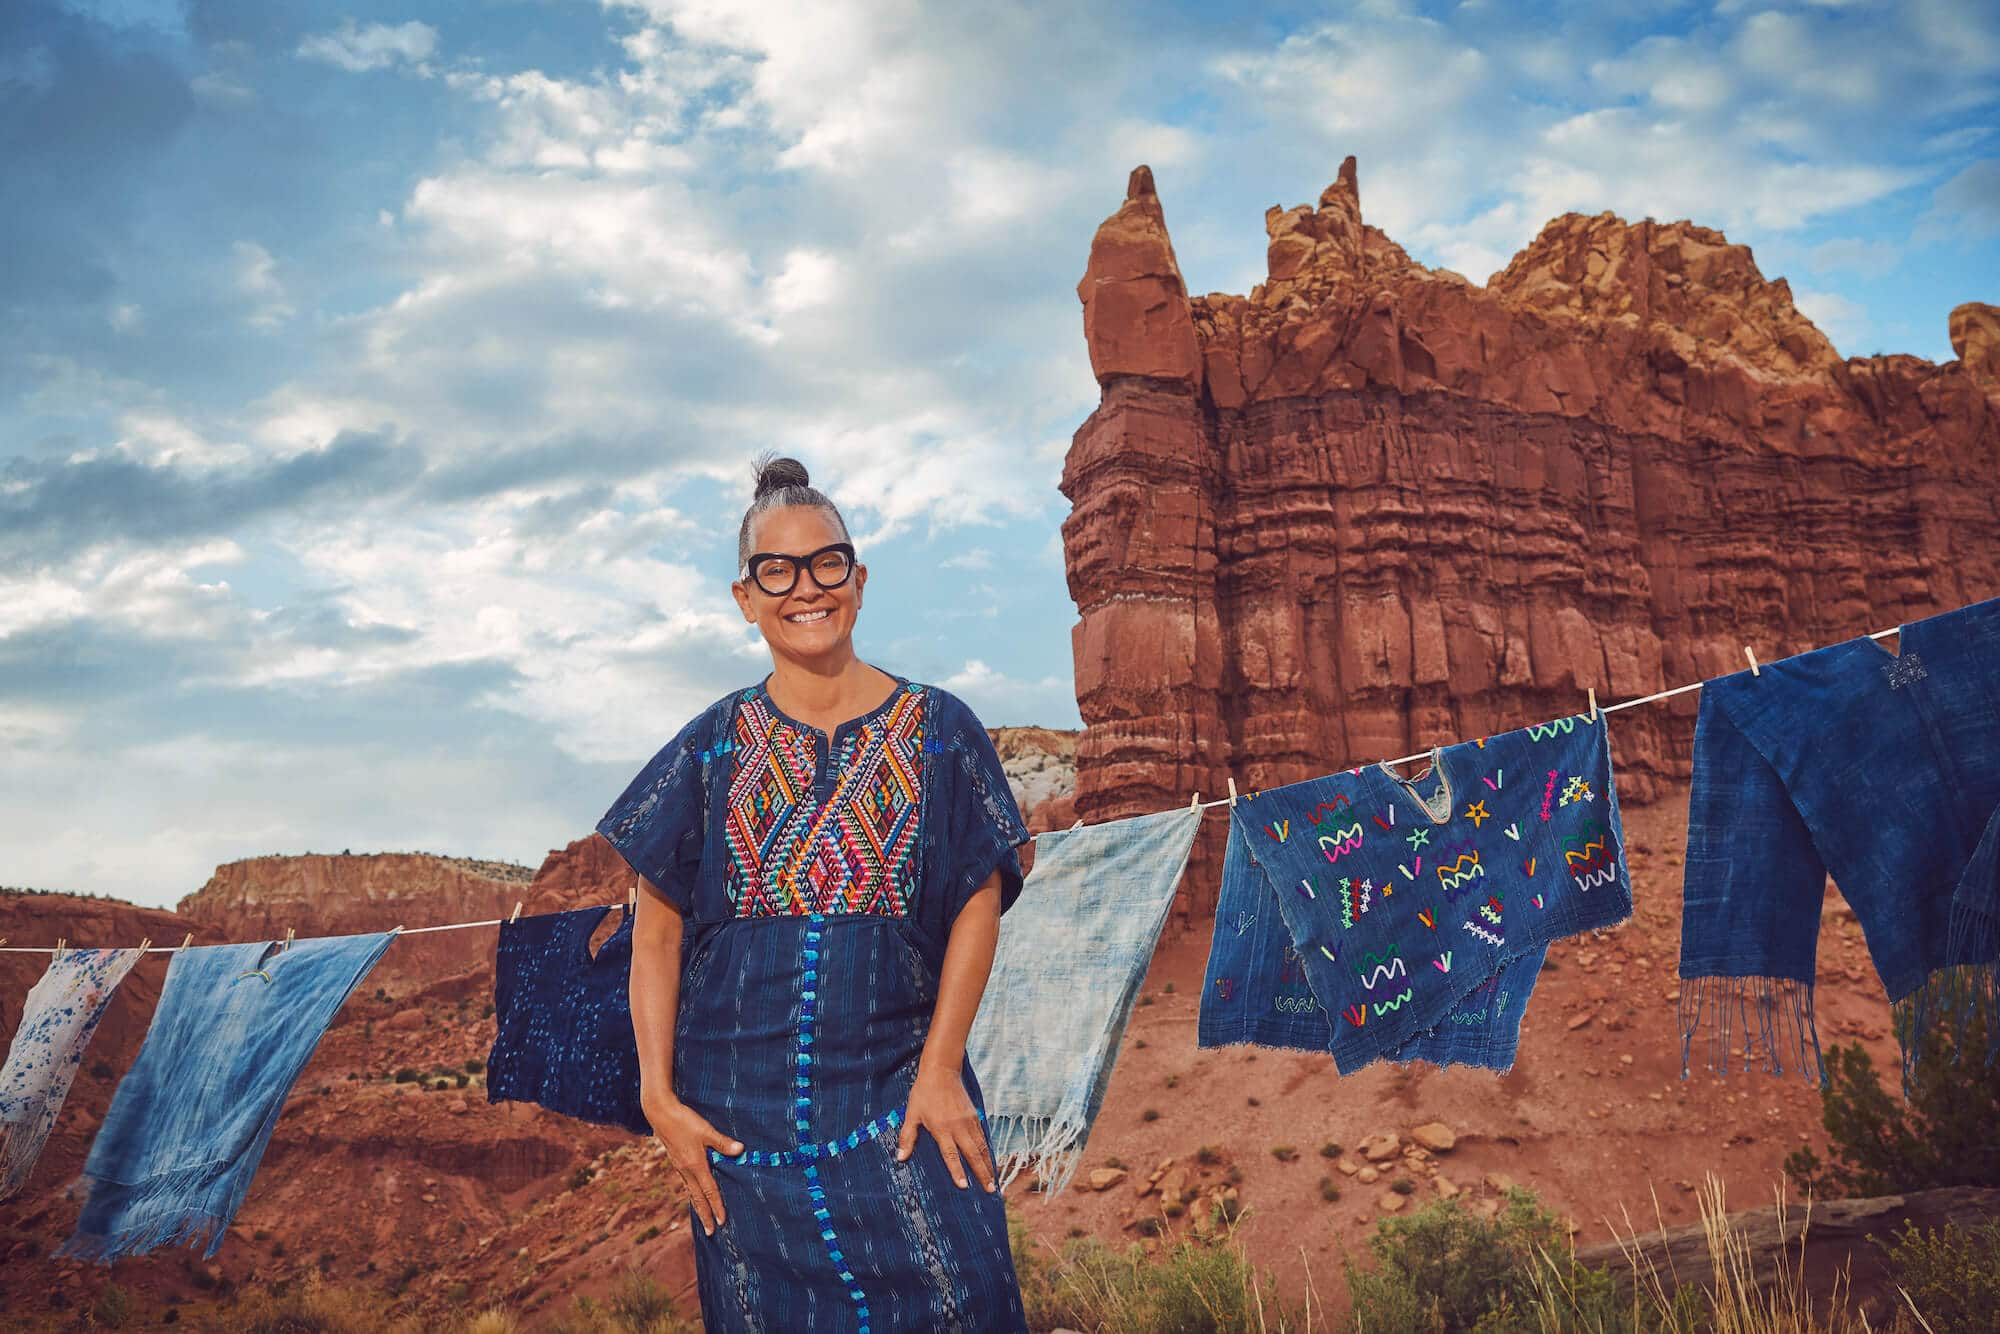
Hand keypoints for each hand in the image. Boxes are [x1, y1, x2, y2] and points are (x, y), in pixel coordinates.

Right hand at [643, 1088, 742, 1234]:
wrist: (660, 1113)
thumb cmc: (684, 1120)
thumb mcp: (706, 1130)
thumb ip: (722, 1143)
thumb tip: (740, 1150)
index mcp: (695, 1165)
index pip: (709, 1191)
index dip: (716, 1207)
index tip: (722, 1222)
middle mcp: (686, 1170)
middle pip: (697, 1198)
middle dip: (704, 1215)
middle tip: (711, 1232)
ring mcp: (679, 1166)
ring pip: (690, 1191)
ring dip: (698, 1206)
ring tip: (703, 1218)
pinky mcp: (676, 1161)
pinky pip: (686, 1182)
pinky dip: (691, 1193)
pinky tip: (694, 1193)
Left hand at [896, 1065, 995, 1191]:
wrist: (942, 1071)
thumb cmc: (924, 1093)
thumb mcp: (911, 1114)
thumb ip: (907, 1137)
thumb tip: (900, 1157)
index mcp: (942, 1129)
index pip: (951, 1155)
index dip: (958, 1172)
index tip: (964, 1187)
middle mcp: (958, 1127)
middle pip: (973, 1154)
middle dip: (981, 1173)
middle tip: (989, 1190)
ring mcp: (969, 1121)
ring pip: (981, 1147)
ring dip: (988, 1164)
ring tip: (993, 1181)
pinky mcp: (975, 1115)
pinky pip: (983, 1137)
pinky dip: (987, 1150)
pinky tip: (989, 1160)